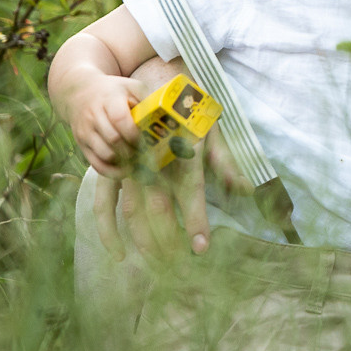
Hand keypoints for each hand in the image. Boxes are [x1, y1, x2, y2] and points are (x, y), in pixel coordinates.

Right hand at [66, 72, 146, 176]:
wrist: (80, 93)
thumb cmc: (113, 91)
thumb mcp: (130, 87)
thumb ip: (146, 100)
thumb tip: (167, 116)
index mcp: (109, 99)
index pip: (119, 119)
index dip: (134, 133)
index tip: (145, 139)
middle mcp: (94, 116)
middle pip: (113, 139)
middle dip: (132, 150)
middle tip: (146, 153)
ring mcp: (85, 132)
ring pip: (104, 154)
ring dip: (124, 162)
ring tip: (137, 160)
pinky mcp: (81, 145)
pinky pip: (96, 164)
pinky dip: (112, 172)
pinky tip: (125, 170)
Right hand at [90, 125, 249, 259]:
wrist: (152, 80)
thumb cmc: (188, 110)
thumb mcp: (213, 129)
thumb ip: (227, 162)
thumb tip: (246, 189)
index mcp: (181, 148)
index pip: (191, 192)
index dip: (196, 220)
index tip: (201, 248)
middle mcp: (152, 160)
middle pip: (159, 209)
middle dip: (169, 241)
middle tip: (181, 269)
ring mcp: (128, 165)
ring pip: (133, 212)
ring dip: (145, 241)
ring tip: (158, 266)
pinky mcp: (110, 168)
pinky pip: (104, 204)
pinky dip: (109, 230)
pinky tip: (119, 254)